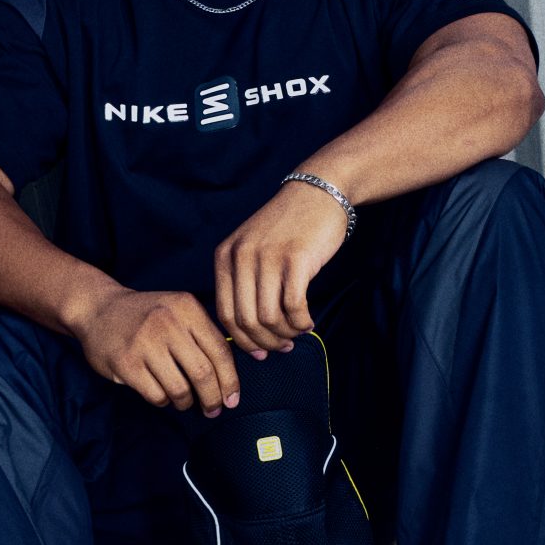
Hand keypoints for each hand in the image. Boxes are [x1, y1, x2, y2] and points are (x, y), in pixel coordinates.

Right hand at [72, 286, 241, 414]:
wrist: (98, 309)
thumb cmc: (146, 315)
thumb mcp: (178, 310)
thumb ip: (203, 335)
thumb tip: (230, 378)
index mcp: (187, 308)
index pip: (220, 351)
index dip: (231, 380)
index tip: (232, 398)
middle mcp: (167, 322)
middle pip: (203, 373)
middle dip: (213, 398)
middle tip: (213, 410)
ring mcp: (145, 343)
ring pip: (180, 389)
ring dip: (186, 402)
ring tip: (184, 401)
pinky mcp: (126, 364)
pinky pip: (157, 395)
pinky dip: (164, 401)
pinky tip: (162, 394)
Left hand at [214, 179, 346, 354]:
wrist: (318, 192)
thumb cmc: (288, 227)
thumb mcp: (252, 248)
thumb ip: (244, 282)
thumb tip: (249, 333)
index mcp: (225, 256)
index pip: (225, 314)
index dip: (243, 341)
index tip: (260, 352)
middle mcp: (241, 257)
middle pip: (246, 321)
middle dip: (266, 343)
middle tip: (283, 346)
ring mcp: (267, 257)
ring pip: (269, 318)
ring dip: (286, 334)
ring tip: (298, 332)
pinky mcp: (295, 259)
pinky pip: (293, 307)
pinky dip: (301, 322)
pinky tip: (308, 321)